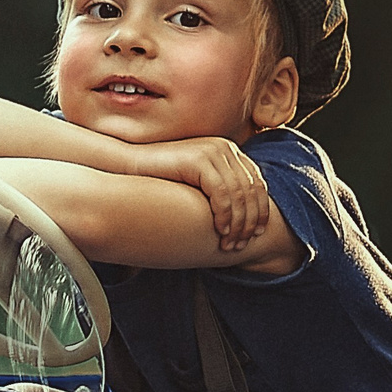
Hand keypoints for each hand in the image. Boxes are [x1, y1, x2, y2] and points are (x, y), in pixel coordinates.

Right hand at [133, 137, 271, 251]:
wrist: (131, 164)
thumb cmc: (161, 179)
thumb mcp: (196, 184)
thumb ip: (217, 191)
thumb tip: (239, 216)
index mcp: (229, 151)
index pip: (257, 183)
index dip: (260, 210)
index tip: (257, 233)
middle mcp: (225, 147)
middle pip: (251, 190)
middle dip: (249, 221)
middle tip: (242, 244)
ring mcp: (213, 151)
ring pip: (239, 194)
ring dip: (237, 223)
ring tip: (230, 243)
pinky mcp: (199, 160)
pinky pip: (222, 193)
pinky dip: (224, 215)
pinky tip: (220, 231)